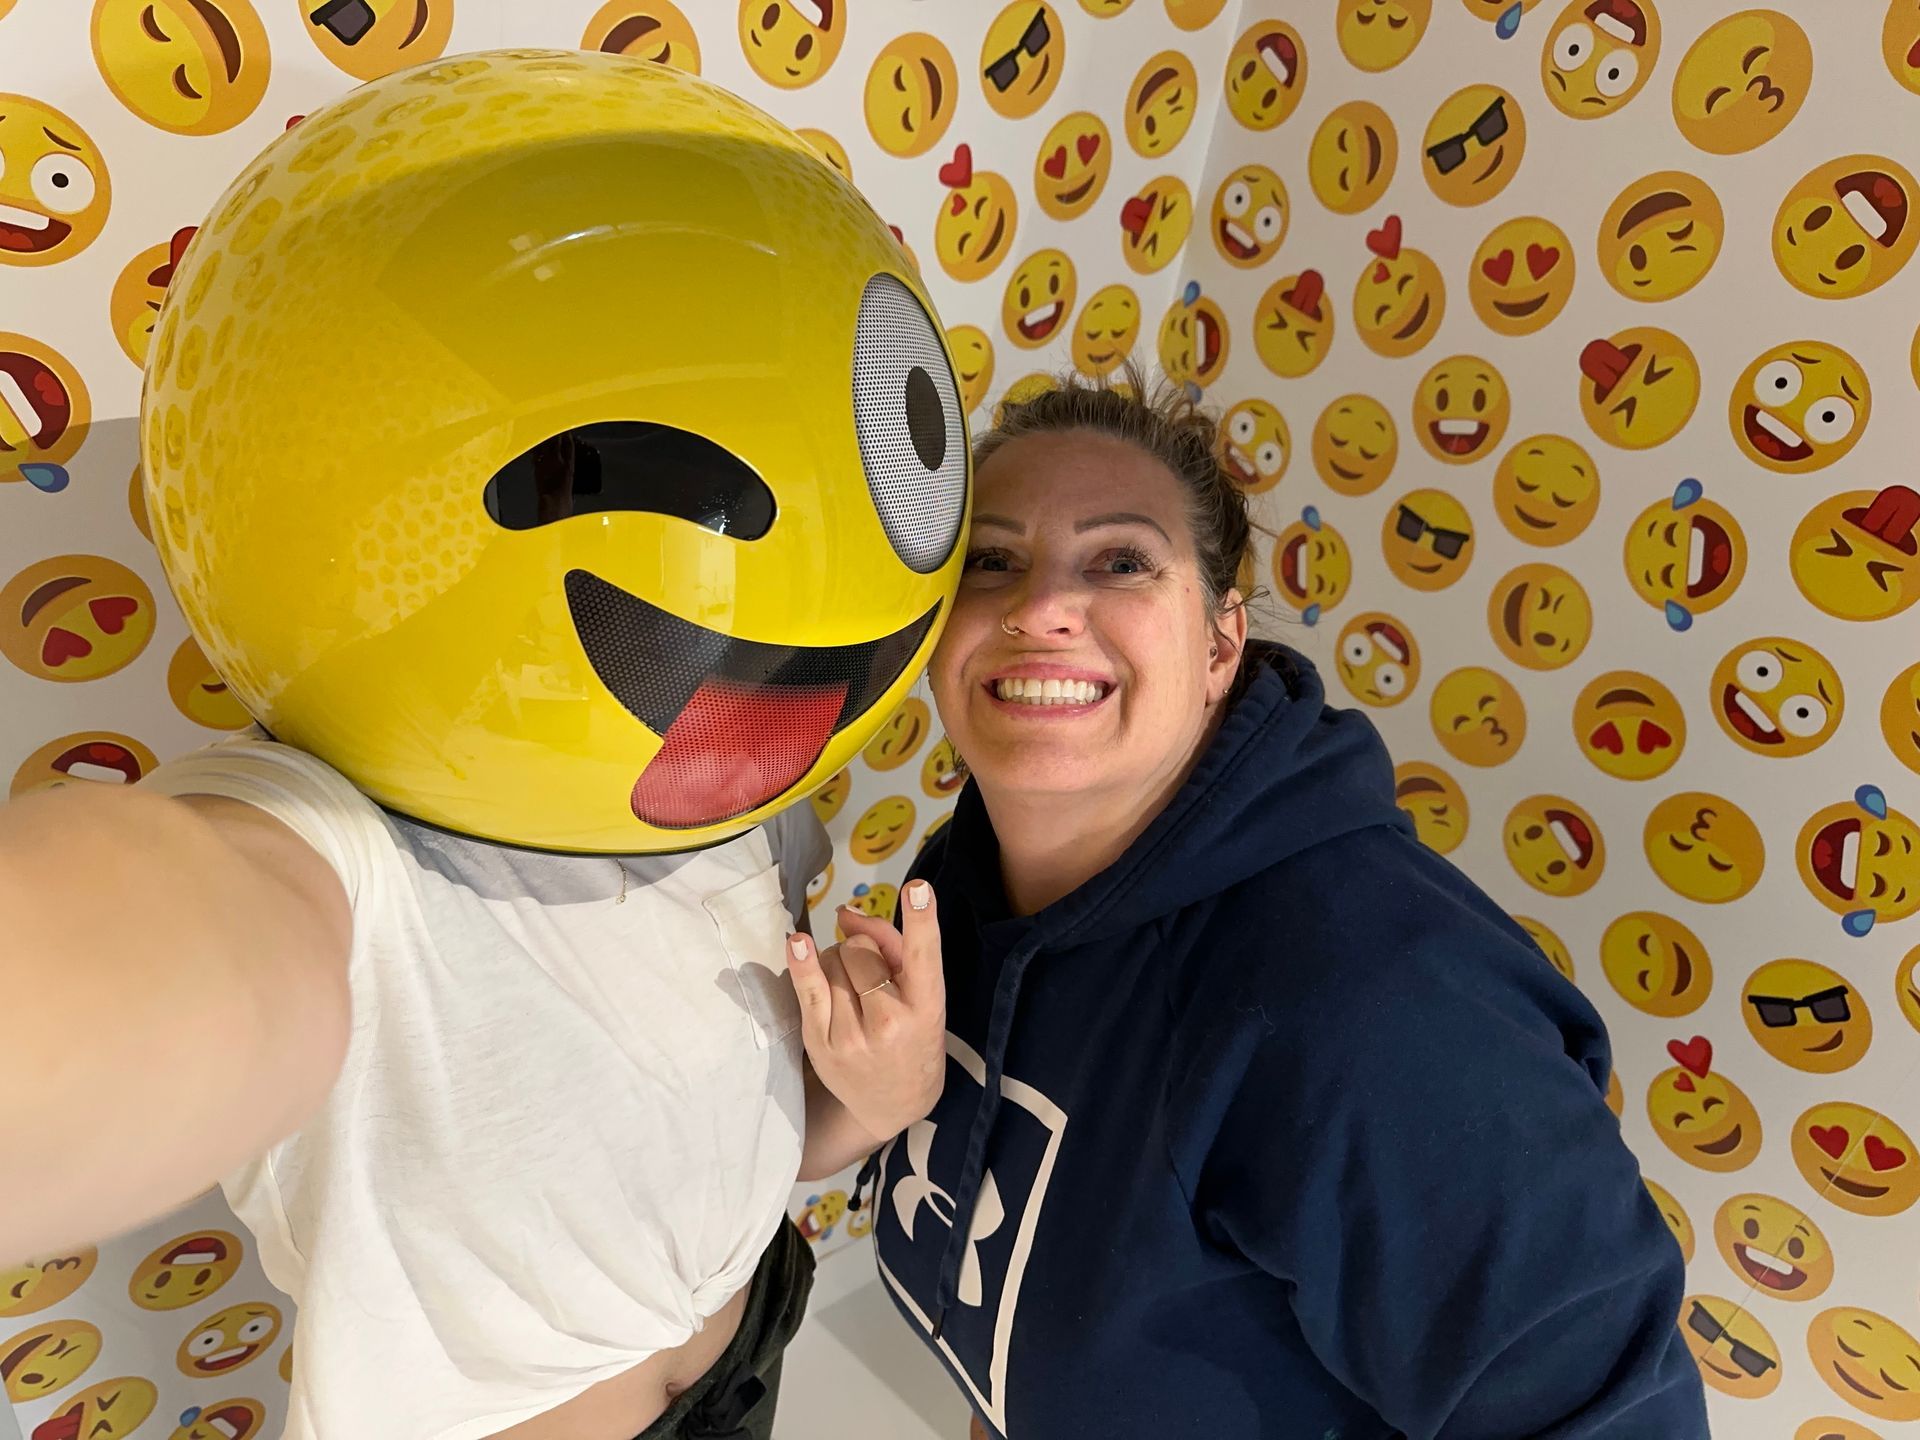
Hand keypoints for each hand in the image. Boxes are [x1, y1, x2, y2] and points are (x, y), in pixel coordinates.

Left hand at [788, 880, 946, 1145]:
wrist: (893, 1104)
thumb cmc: (914, 1038)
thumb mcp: (923, 997)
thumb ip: (893, 948)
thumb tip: (845, 913)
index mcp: (926, 1007)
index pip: (924, 955)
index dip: (922, 919)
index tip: (918, 889)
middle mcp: (890, 1021)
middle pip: (860, 949)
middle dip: (863, 950)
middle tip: (872, 973)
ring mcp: (851, 1035)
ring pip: (831, 960)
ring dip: (838, 962)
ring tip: (853, 988)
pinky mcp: (820, 1043)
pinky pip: (807, 987)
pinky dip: (803, 961)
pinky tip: (798, 944)